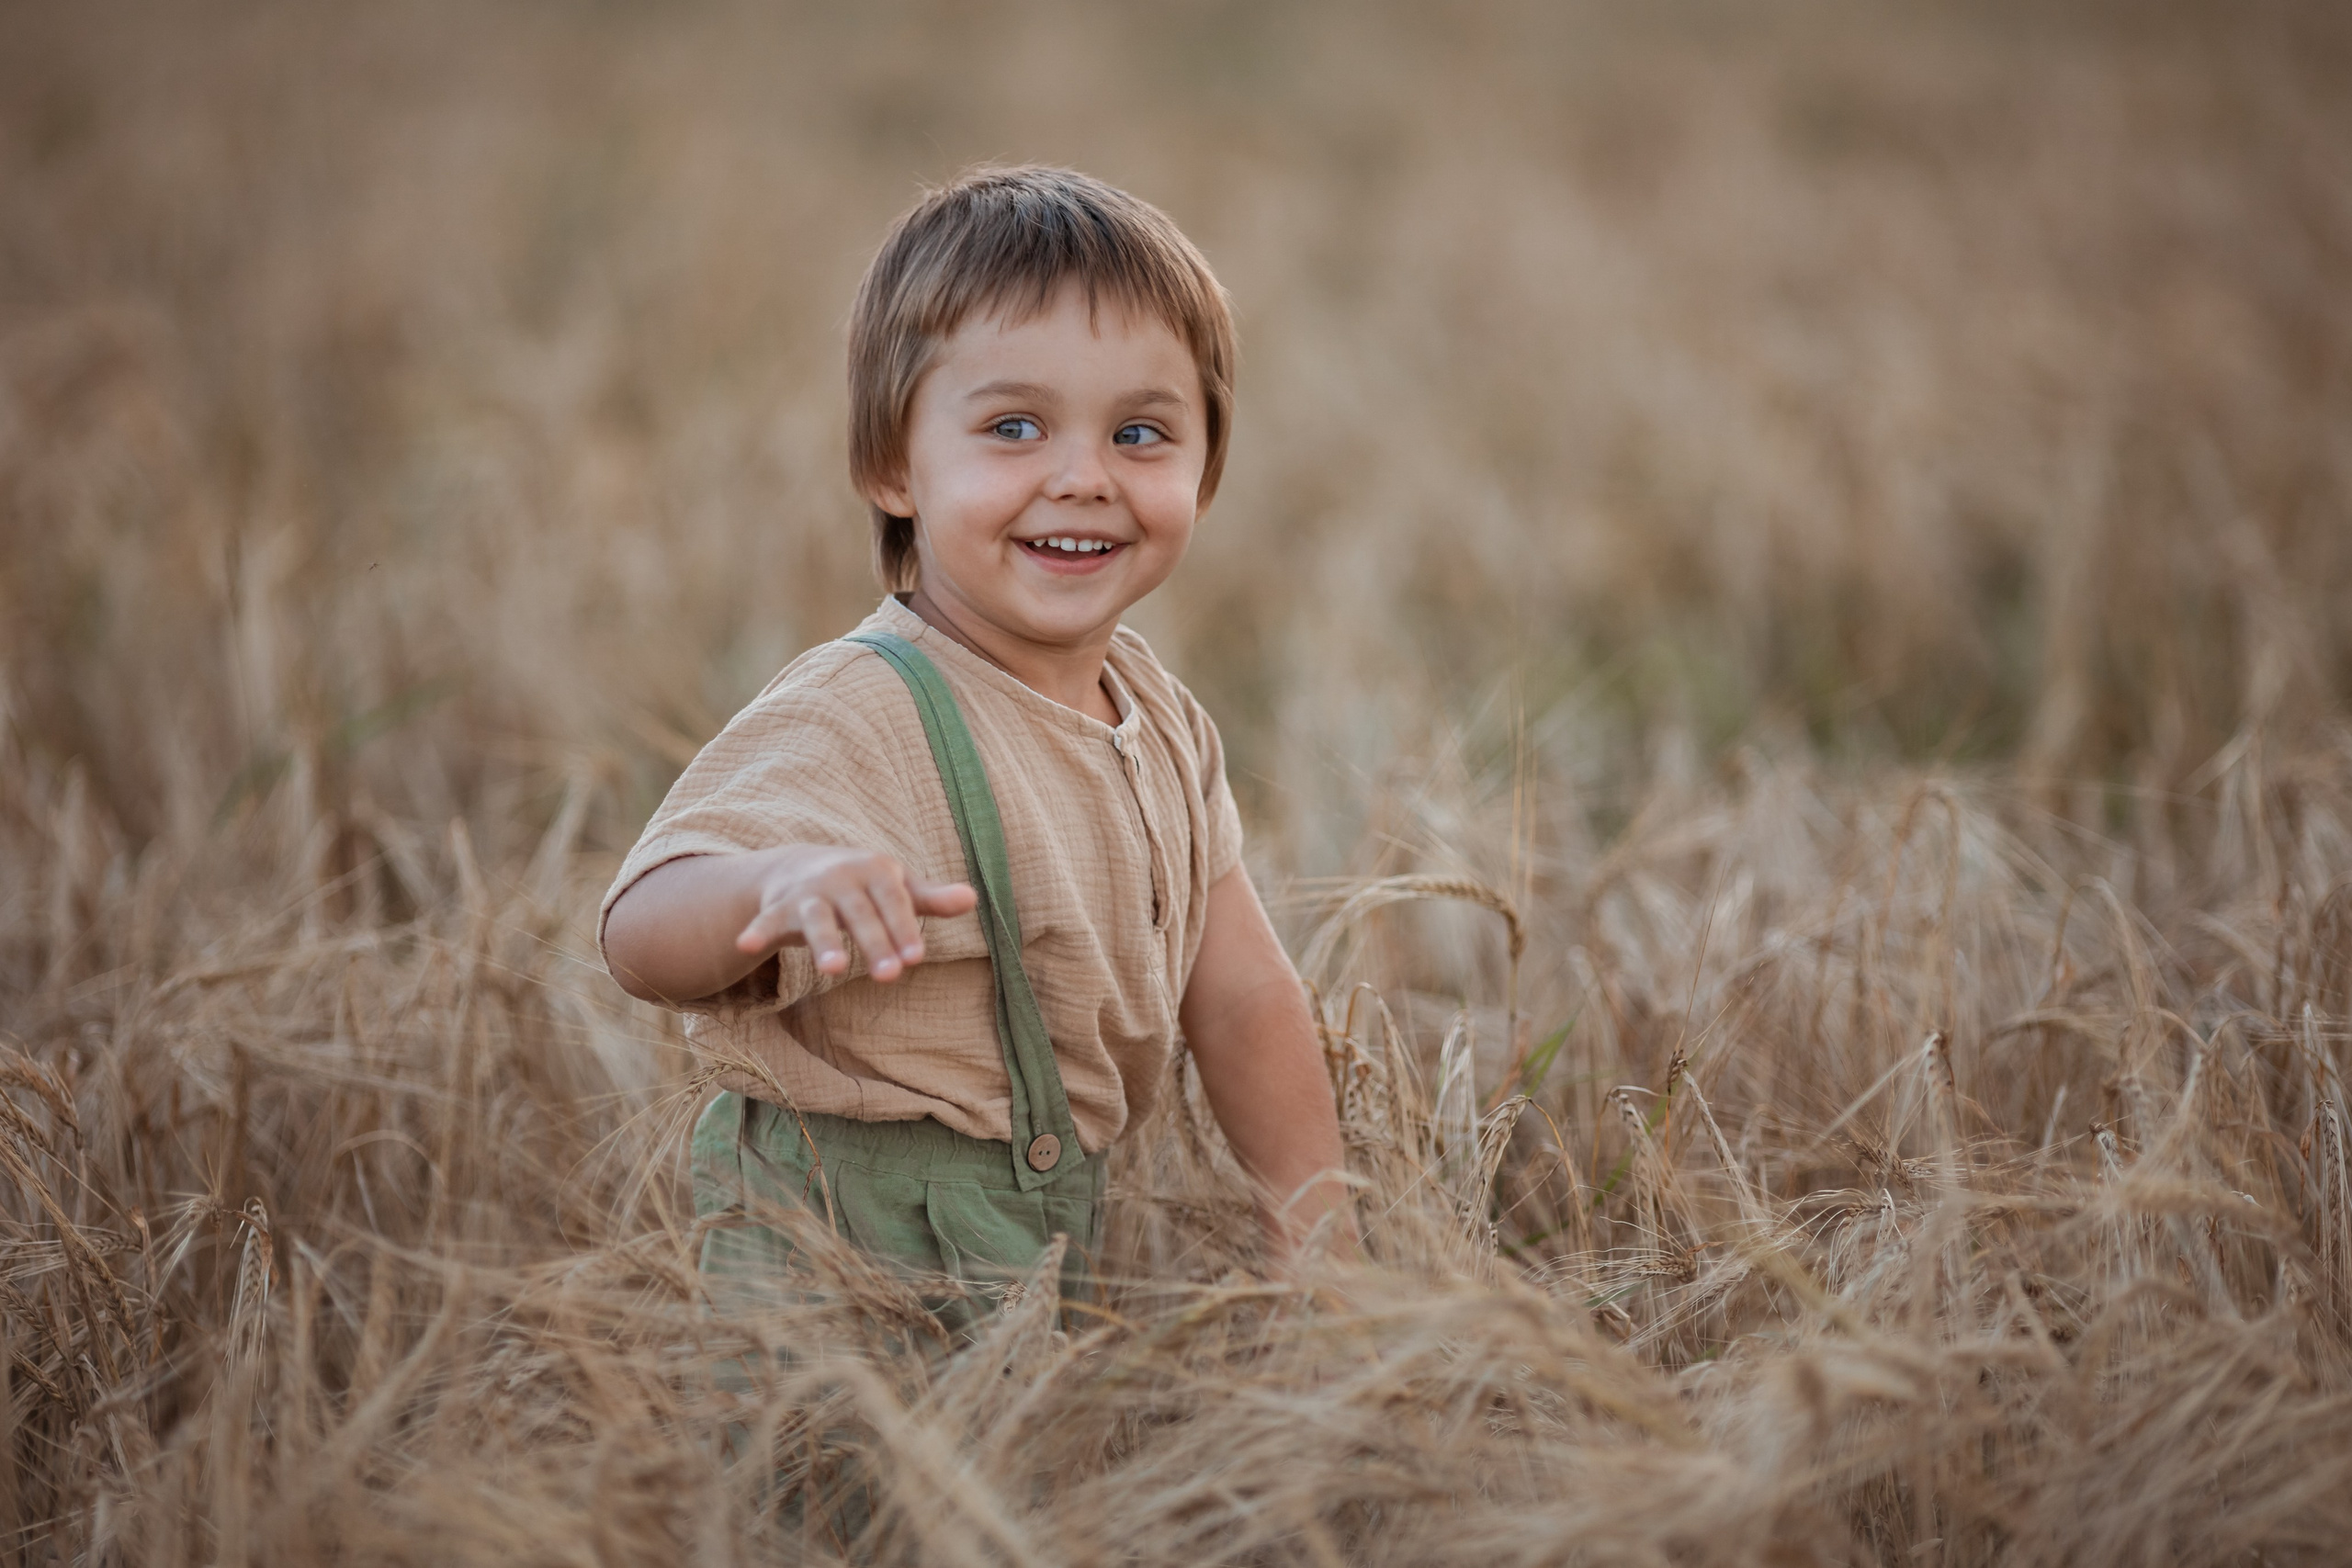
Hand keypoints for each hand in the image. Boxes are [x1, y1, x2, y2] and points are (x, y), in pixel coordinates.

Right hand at [733, 845, 976, 981]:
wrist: (803, 865)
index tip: (916, 960)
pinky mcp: (779, 907)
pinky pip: (766, 921)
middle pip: (860, 914)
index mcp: (876, 870)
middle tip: (890, 976)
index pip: (894, 902)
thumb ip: (931, 899)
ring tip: (832, 970)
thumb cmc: (865, 885)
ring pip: (816, 918)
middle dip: (874, 943)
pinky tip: (744, 946)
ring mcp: (808, 892)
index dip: (904, 929)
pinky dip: (756, 930)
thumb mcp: (897, 888)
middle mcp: (841, 878)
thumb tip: (974, 899)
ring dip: (823, 941)